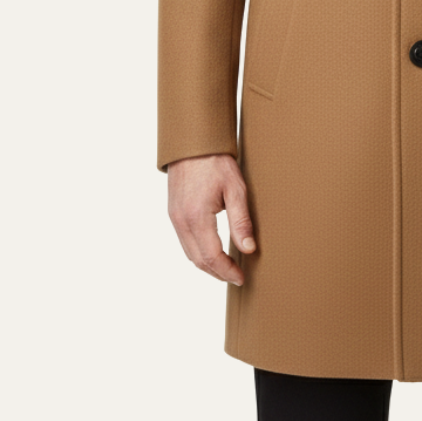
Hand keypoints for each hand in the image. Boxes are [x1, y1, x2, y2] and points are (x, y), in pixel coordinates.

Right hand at [166, 152, 256, 285]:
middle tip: (236, 276)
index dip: (227, 271)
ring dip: (207, 264)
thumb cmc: (216, 162)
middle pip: (198, 260)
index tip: (241, 277)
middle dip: (217, 272)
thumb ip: (241, 221)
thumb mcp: (235, 189)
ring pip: (189, 253)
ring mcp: (174, 218)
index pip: (211, 257)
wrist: (193, 142)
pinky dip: (198, 252)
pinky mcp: (173, 213)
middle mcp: (181, 221)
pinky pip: (184, 241)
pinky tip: (212, 250)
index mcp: (197, 217)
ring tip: (227, 267)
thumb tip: (248, 249)